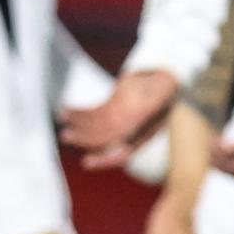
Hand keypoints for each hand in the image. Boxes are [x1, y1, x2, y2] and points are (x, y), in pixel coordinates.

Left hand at [59, 69, 178, 170]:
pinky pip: (95, 113)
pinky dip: (81, 113)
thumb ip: (146, 116)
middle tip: (67, 135)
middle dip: (85, 139)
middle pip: (105, 139)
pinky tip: (68, 111)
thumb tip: (126, 137)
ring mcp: (123, 117)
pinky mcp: (115, 106)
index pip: (123, 152)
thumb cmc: (167, 85)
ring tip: (64, 122)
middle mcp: (132, 129)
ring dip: (79, 125)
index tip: (86, 162)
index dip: (105, 159)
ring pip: (97, 127)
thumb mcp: (160, 99)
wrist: (169, 71)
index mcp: (144, 131)